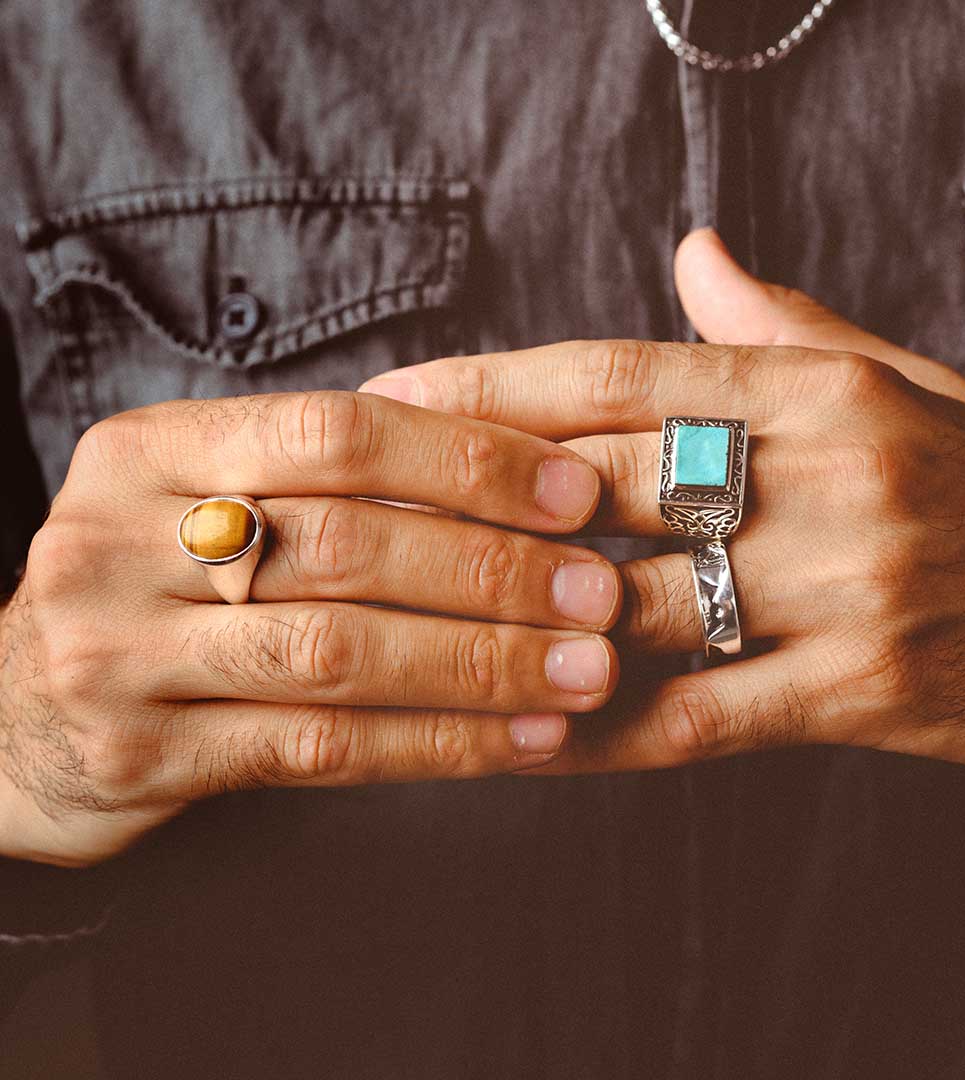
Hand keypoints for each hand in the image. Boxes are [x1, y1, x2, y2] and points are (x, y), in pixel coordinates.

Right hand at [0, 391, 619, 864]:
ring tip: (585, 672)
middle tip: (599, 592)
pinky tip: (520, 741)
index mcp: (153, 450)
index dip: (466, 460)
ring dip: (481, 665)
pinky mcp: (138, 753)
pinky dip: (434, 743)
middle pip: (345, 545)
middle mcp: (121, 540)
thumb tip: (518, 474)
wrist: (9, 711)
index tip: (573, 491)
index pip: (334, 432)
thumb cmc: (158, 586)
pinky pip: (317, 747)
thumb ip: (330, 484)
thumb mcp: (213, 504)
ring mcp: (118, 651)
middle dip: (492, 571)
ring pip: (337, 654)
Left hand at [362, 230, 964, 780]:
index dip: (494, 387)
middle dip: (474, 498)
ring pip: (637, 599)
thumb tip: (691, 249)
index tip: (396, 402)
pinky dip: (603, 730)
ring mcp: (844, 585)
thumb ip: (781, 321)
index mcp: (821, 387)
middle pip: (605, 478)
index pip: (620, 372)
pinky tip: (524, 735)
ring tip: (409, 622)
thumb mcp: (903, 383)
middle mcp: (827, 473)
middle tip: (366, 512)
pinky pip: (700, 714)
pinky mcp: (864, 690)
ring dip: (517, 617)